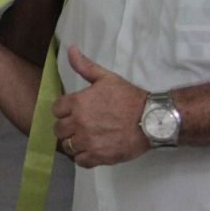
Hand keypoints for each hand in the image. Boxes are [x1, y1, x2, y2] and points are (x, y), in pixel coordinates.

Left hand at [51, 45, 147, 167]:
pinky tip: (91, 151)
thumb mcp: (106, 78)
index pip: (56, 110)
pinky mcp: (99, 156)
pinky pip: (80, 161)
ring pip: (67, 146)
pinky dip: (83, 158)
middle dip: (67, 127)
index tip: (73, 112)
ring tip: (85, 139)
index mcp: (77, 103)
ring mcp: (88, 141)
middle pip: (58, 129)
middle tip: (79, 126)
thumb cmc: (129, 97)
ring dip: (74, 143)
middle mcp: (79, 122)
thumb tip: (70, 49)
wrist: (153, 119)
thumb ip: (84, 66)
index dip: (63, 111)